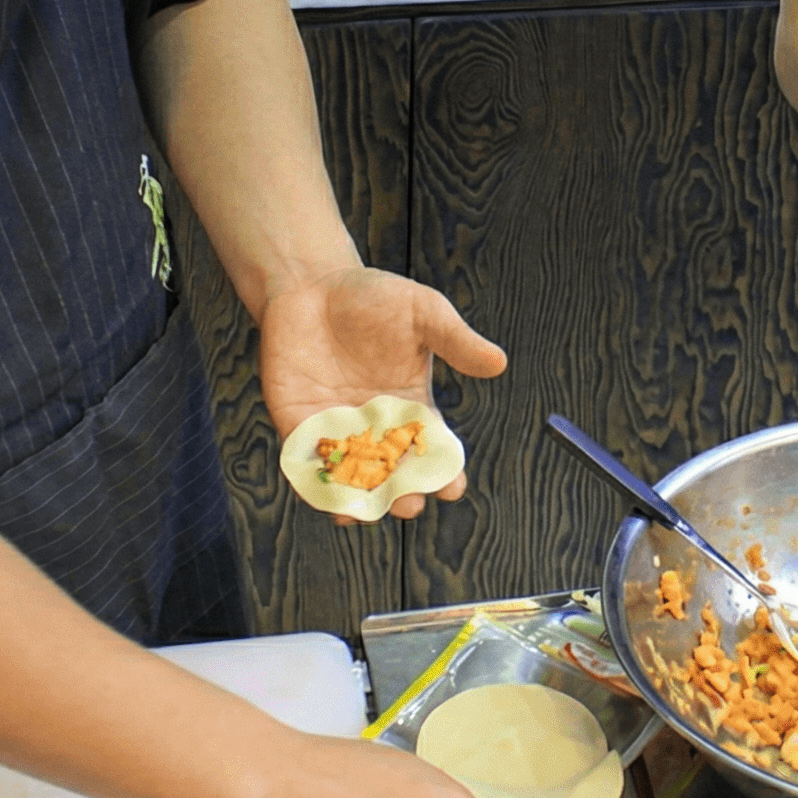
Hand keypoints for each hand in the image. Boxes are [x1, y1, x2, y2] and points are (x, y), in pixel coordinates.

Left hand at [260, 265, 507, 519]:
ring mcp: (337, 430)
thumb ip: (456, 340)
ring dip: (358, 500)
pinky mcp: (298, 426)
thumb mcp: (423, 312)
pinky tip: (324, 497)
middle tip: (408, 502)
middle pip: (394, 474)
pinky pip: (308, 464)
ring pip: (350, 479)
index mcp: (411, 407)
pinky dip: (315, 483)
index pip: (433, 449)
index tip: (453, 487)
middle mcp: (376, 427)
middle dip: (402, 494)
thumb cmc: (372, 297)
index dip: (444, 471)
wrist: (311, 285)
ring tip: (364, 512)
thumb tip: (498, 362)